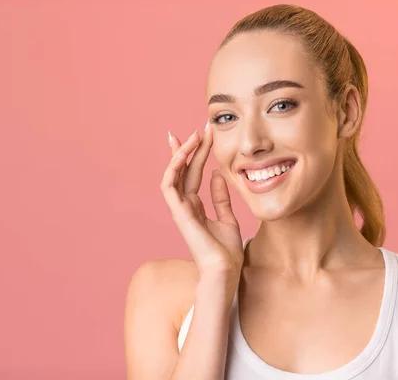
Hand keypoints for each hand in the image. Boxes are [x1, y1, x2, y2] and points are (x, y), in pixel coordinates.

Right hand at [160, 124, 243, 278]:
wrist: (225, 270)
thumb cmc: (226, 251)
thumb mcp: (228, 218)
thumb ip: (220, 198)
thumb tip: (218, 175)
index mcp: (195, 206)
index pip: (192, 174)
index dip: (195, 154)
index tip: (202, 135)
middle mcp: (185, 205)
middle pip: (183, 170)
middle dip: (190, 147)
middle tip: (201, 128)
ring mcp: (179, 209)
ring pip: (173, 174)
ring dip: (182, 153)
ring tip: (195, 136)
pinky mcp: (178, 213)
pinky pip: (170, 185)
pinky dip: (174, 168)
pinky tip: (185, 153)